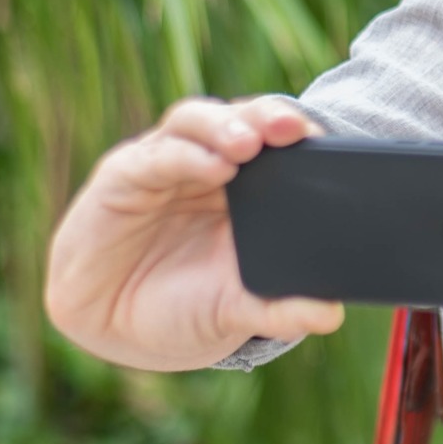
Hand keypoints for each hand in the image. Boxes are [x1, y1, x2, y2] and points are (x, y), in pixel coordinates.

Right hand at [44, 96, 347, 371]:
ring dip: (225, 127)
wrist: (112, 326)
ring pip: (197, 122)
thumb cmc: (182, 305)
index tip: (329, 142)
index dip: (302, 134)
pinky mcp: (125, 175)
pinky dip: (185, 156)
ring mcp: (167, 164)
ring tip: (250, 144)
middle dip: (269, 117)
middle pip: (243, 120)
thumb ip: (281, 310)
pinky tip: (211, 167)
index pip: (279, 143)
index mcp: (248, 188)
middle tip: (295, 128)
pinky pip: (156, 156)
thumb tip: (330, 316)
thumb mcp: (237, 310)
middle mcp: (208, 165)